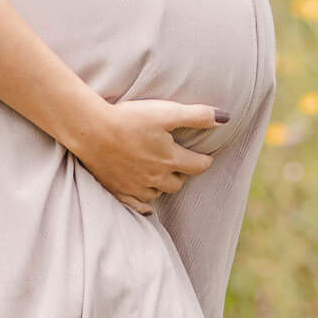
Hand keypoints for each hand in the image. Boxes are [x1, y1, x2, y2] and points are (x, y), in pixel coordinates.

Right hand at [68, 97, 227, 215]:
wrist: (92, 131)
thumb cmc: (131, 119)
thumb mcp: (168, 112)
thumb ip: (198, 116)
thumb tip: (226, 118)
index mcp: (170, 159)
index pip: (198, 166)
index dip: (204, 160)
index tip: (205, 157)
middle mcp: (156, 178)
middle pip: (178, 183)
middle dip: (183, 173)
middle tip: (180, 163)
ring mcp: (136, 187)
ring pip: (158, 193)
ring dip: (163, 185)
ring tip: (161, 174)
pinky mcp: (117, 191)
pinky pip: (137, 205)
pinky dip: (144, 203)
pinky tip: (146, 202)